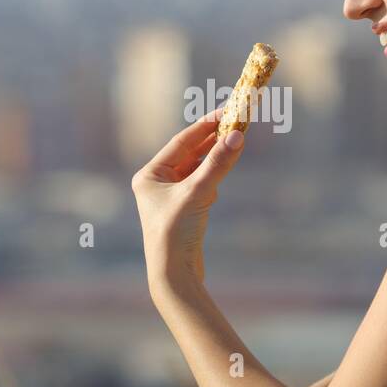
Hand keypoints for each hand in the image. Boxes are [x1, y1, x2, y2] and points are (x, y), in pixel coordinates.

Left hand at [131, 103, 245, 285]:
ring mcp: (169, 198)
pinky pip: (201, 185)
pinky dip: (213, 179)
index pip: (181, 142)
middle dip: (212, 141)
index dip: (205, 127)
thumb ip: (218, 164)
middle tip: (236, 124)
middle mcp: (156, 184)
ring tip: (235, 143)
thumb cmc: (176, 232)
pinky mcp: (183, 211)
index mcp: (149, 175)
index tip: (226, 112)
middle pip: (189, 154)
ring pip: (197, 169)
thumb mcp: (198, 193)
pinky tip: (221, 178)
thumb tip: (237, 135)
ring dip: (215, 159)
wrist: (174, 274)